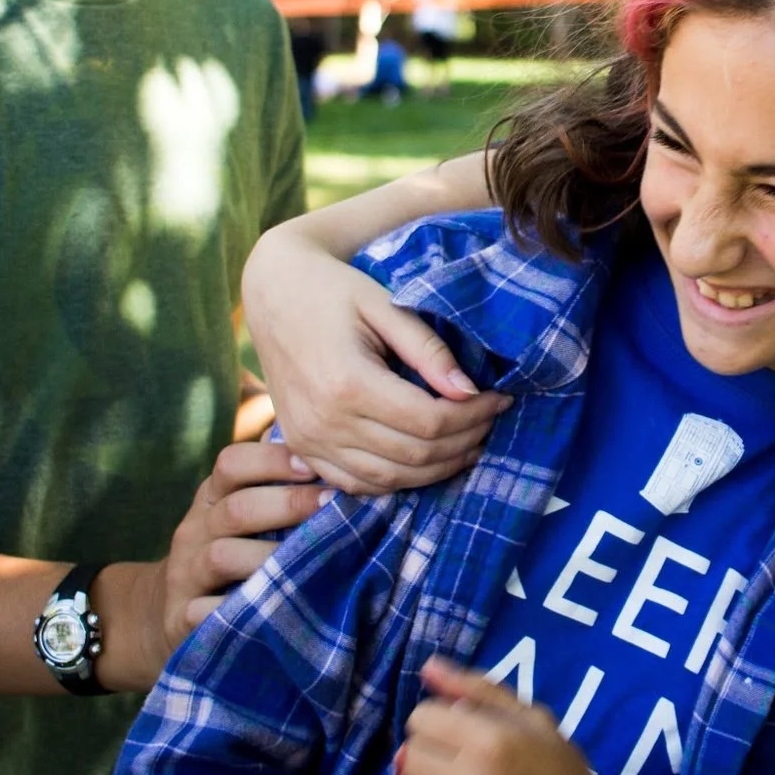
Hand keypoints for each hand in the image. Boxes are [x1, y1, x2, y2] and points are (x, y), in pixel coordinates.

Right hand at [92, 441, 331, 690]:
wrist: (164, 615)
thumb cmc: (226, 554)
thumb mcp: (240, 515)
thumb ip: (272, 484)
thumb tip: (321, 446)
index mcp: (211, 498)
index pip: (231, 464)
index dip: (271, 460)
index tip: (314, 466)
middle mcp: (194, 531)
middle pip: (236, 509)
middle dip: (288, 504)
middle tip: (334, 504)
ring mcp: (185, 575)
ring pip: (222, 556)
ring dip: (270, 557)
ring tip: (314, 560)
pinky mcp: (180, 619)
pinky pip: (205, 611)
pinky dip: (237, 608)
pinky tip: (275, 607)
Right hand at [241, 225, 508, 493]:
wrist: (274, 293)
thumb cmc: (333, 290)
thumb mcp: (385, 305)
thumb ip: (428, 349)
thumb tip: (469, 390)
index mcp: (347, 383)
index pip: (429, 421)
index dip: (474, 417)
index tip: (500, 398)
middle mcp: (324, 422)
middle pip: (415, 456)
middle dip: (465, 441)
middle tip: (491, 421)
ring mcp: (309, 442)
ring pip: (390, 480)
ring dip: (438, 468)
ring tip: (469, 442)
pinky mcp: (302, 450)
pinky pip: (358, 484)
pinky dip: (398, 480)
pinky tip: (426, 460)